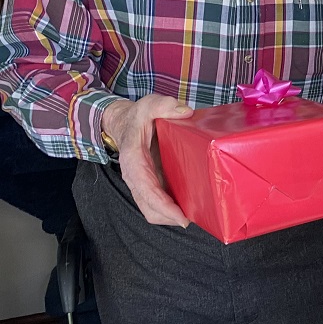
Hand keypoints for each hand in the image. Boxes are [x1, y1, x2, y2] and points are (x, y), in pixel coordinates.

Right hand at [101, 94, 193, 226]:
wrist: (126, 123)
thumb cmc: (138, 116)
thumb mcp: (149, 105)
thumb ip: (163, 105)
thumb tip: (184, 111)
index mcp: (133, 159)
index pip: (146, 189)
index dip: (162, 205)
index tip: (180, 217)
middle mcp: (135, 176)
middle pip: (149, 207)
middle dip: (169, 217)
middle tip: (196, 219)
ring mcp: (142, 182)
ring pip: (152, 209)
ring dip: (171, 217)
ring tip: (196, 216)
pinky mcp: (150, 184)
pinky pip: (158, 203)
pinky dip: (171, 209)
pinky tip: (191, 207)